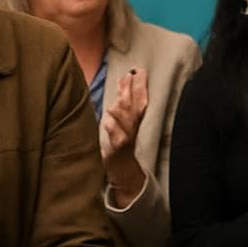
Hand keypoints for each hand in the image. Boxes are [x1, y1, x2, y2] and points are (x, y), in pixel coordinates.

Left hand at [101, 67, 149, 206]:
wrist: (124, 175)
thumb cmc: (119, 150)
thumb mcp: (121, 129)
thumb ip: (121, 111)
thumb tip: (120, 91)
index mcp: (133, 123)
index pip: (139, 101)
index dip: (140, 86)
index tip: (138, 71)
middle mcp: (133, 129)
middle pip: (134, 106)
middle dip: (133, 89)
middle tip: (130, 74)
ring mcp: (126, 139)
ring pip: (127, 119)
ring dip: (123, 104)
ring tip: (120, 89)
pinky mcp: (118, 150)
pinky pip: (117, 136)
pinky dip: (112, 126)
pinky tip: (108, 116)